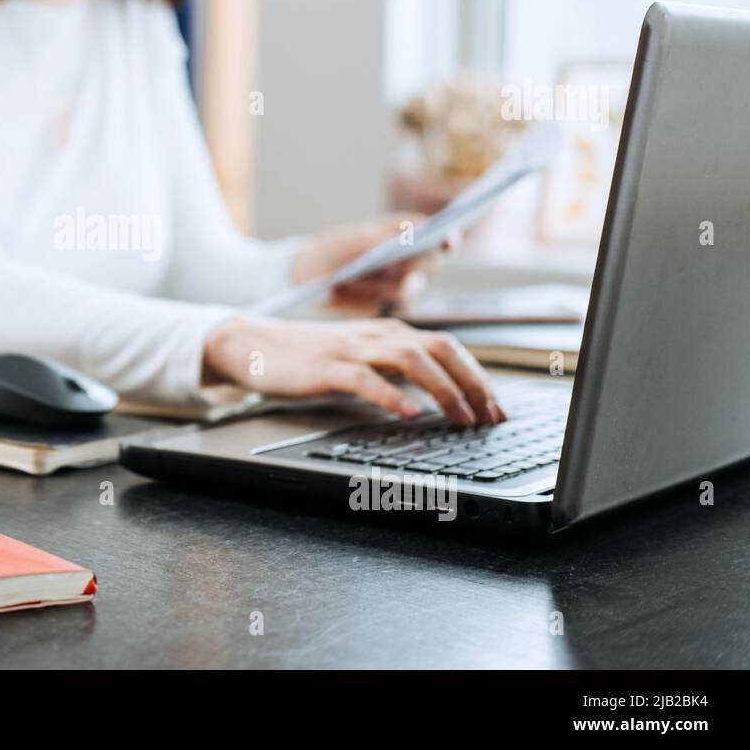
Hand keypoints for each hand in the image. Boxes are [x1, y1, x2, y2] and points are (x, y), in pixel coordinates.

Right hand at [202, 315, 504, 425]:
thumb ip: (394, 367)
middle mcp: (376, 336)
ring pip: (410, 359)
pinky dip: (392, 395)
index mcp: (388, 333)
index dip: (478, 377)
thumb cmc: (307, 356)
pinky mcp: (326, 367)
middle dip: (472, 383)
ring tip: (460, 417)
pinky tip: (409, 412)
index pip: (447, 347)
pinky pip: (365, 378)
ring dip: (443, 389)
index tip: (496, 408)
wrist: (253, 344)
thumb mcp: (359, 356)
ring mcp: (351, 349)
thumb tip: (435, 392)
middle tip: (490, 416)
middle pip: (439, 349)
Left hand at [292, 212, 459, 311]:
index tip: (448, 240)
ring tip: (354, 276)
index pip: (437, 235)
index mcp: (406, 236)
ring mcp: (400, 284)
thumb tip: (415, 234)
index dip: (447, 237)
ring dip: (383, 281)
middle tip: (393, 262)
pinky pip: (392, 303)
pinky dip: (373, 295)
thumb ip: (389, 237)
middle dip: (415, 263)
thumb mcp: (358, 238)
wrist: (309, 276)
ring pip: (409, 286)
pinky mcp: (387, 304)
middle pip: (430, 263)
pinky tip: (352, 286)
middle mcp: (409, 260)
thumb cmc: (335, 249)